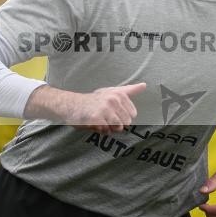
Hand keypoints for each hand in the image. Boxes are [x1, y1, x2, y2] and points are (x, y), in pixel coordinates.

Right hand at [25, 83, 145, 132]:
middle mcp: (114, 99)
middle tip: (104, 117)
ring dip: (108, 128)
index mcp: (119, 94)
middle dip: (116, 124)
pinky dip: (100, 130)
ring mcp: (105, 108)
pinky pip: (106, 131)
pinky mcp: (97, 118)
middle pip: (126, 123)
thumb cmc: (94, 100)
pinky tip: (93, 123)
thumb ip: (129, 90)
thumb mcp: (112, 91)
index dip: (122, 117)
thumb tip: (144, 85)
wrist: (71, 104)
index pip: (132, 115)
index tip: (112, 112)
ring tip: (99, 120)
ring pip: (117, 128)